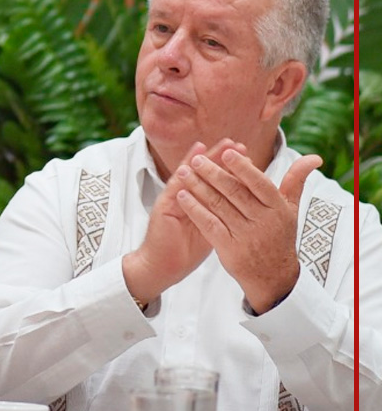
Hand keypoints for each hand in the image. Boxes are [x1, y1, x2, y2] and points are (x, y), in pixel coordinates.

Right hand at [122, 138, 244, 305]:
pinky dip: (182, 174)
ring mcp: (174, 199)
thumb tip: (245, 208)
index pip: (218, 182)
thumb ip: (222, 216)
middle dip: (220, 158)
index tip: (247, 156)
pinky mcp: (164, 206)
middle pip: (205, 173)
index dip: (232, 169)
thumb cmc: (186, 251)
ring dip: (202, 159)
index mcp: (202, 203)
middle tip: (235, 143)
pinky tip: (189, 163)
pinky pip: (175, 188)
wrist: (163, 267)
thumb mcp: (211, 231)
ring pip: (190, 175)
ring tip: (213, 145)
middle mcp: (188, 197)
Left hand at [175, 147, 322, 313]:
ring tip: (183, 172)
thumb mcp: (291, 209)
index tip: (227, 152)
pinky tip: (182, 196)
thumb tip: (315, 158)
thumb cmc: (279, 234)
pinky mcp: (230, 249)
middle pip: (235, 193)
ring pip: (219, 206)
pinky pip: (209, 225)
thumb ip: (296, 181)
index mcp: (278, 209)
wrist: (275, 278)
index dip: (243, 168)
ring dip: (199, 187)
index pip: (260, 184)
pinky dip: (195, 209)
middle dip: (213, 174)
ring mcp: (246, 237)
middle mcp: (264, 222)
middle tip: (196, 160)